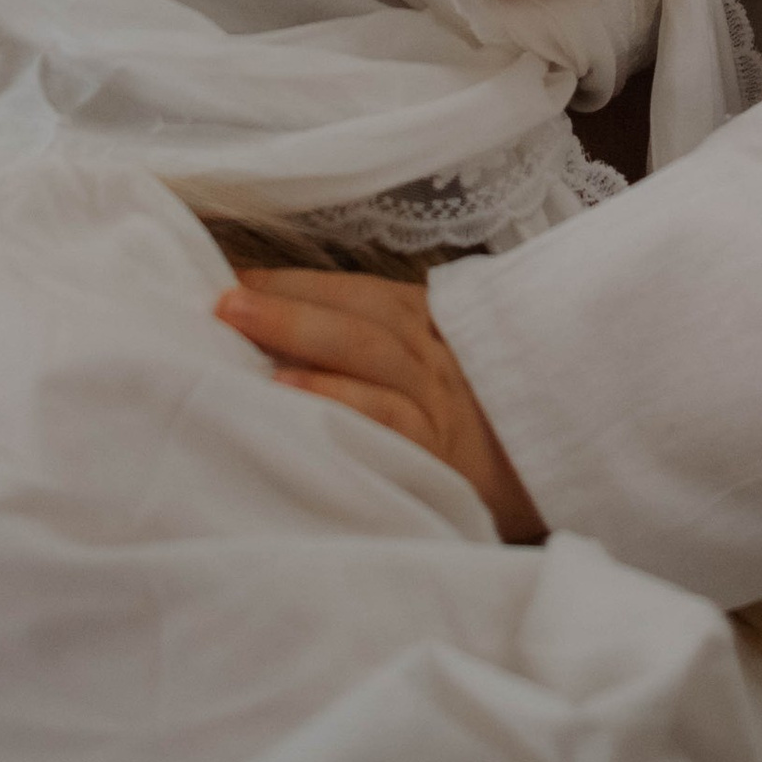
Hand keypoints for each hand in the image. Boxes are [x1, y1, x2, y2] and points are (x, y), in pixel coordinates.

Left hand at [215, 268, 545, 543]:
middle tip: (222, 300)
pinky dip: (338, 397)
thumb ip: (368, 347)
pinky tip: (289, 390)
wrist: (539, 484)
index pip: (357, 292)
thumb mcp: (427, 374)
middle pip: (360, 315)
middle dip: (289, 301)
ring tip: (238, 328)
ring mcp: (438, 400)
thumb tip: (270, 327)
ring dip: (301, 333)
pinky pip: (385, 417)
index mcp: (429, 325)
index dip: (296, 282)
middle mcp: (434, 354)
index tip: (236, 277)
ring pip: (368, 352)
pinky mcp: (438, 452)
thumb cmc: (464, 429)